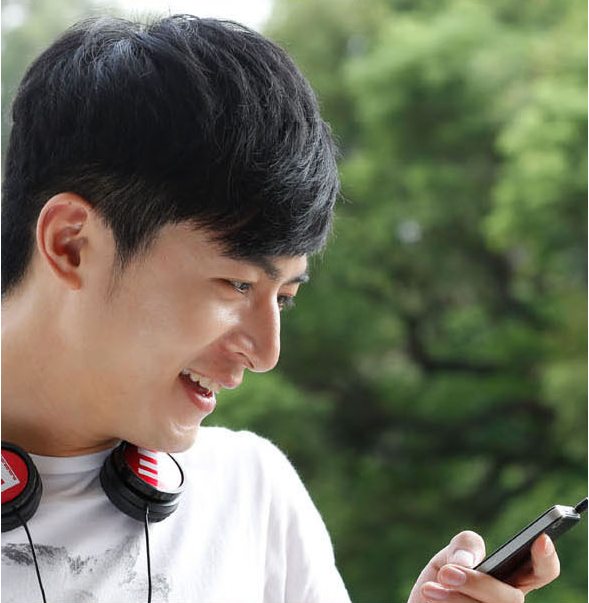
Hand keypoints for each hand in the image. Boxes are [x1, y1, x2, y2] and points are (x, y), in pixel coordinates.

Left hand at [407, 530, 559, 602]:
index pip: (540, 571)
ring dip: (454, 598)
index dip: (547, 557)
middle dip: (478, 584)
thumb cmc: (438, 585)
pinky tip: (429, 598)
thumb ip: (463, 547)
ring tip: (429, 589)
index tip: (541, 539)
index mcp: (509, 579)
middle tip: (446, 573)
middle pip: (513, 598)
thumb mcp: (448, 557)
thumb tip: (468, 562)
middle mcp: (508, 602)